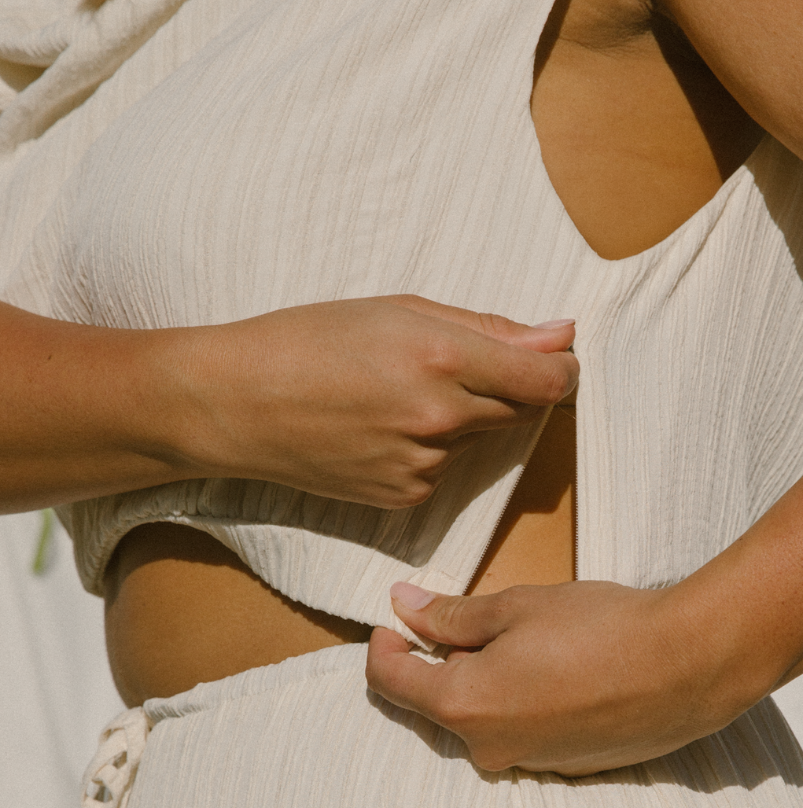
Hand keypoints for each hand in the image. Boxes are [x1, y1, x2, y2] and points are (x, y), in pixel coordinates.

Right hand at [173, 296, 577, 507]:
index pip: (548, 381)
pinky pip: (445, 469)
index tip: (555, 358)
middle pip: (521, 411)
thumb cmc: (309, 340)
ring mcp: (424, 465)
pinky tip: (381, 428)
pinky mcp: (405, 498)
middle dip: (509, 387)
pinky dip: (431, 448)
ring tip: (396, 393)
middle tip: (454, 363)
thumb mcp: (399, 310)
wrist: (236, 404)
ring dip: (462, 417)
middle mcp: (442, 419)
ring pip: (478, 439)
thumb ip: (489, 328)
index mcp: (444, 359)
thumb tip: (561, 336)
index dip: (562, 369)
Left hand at [365, 578, 766, 775]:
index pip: (391, 683)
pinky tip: (557, 666)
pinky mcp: (563, 765)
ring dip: (484, 678)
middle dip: (441, 659)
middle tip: (473, 617)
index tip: (395, 618)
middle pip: (435, 702)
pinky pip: (519, 731)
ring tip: (526, 636)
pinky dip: (519, 699)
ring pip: (481, 716)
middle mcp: (488, 748)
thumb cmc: (598, 628)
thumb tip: (401, 604)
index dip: (383, 646)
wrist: (686, 666)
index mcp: (464, 704)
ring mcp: (527, 762)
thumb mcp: (516, 606)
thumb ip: (450, 614)